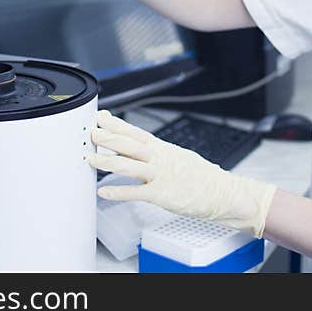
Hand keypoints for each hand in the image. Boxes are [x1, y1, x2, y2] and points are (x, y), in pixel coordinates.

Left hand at [87, 111, 276, 237]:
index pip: (135, 132)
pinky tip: (103, 191)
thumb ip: (158, 153)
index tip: (101, 116)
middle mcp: (159, 158)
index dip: (116, 123)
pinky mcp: (161, 194)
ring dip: (106, 161)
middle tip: (89, 132)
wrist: (222, 193)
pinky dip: (117, 191)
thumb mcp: (179, 157)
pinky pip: (135, 192)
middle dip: (107, 137)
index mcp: (163, 148)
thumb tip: (142, 148)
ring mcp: (160, 175)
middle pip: (128, 144)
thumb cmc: (201, 177)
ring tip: (90, 159)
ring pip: (128, 165)